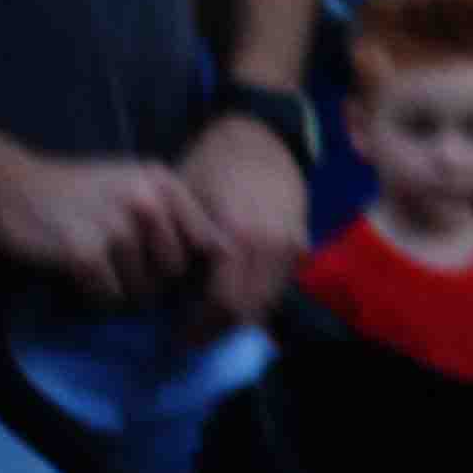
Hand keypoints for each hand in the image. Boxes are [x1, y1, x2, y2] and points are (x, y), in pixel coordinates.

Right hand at [0, 149, 219, 304]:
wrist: (9, 187)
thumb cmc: (77, 192)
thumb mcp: (134, 185)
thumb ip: (174, 214)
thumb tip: (220, 260)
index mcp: (164, 182)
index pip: (210, 242)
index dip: (196, 269)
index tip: (171, 275)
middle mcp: (146, 200)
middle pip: (175, 272)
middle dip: (151, 279)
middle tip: (118, 265)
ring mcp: (115, 226)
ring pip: (143, 290)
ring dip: (119, 289)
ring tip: (95, 263)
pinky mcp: (84, 252)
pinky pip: (109, 298)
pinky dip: (94, 297)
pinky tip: (78, 274)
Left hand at [176, 111, 309, 329]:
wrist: (260, 134)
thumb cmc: (212, 162)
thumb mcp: (183, 201)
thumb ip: (181, 248)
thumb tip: (170, 294)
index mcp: (240, 237)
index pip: (223, 303)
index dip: (199, 327)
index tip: (177, 337)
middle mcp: (272, 248)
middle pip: (247, 311)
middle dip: (217, 330)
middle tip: (190, 338)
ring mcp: (292, 248)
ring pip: (266, 303)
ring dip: (237, 318)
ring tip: (208, 321)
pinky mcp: (302, 246)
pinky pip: (278, 286)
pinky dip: (255, 299)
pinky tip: (231, 297)